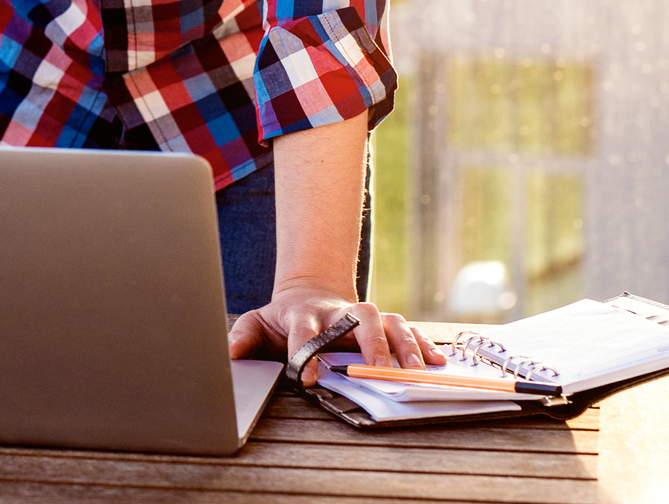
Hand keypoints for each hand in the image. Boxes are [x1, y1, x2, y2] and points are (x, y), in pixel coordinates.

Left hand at [226, 283, 444, 385]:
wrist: (310, 292)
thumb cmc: (283, 318)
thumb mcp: (257, 323)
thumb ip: (243, 337)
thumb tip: (231, 352)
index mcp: (304, 314)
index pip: (303, 331)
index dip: (302, 352)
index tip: (304, 377)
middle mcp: (339, 312)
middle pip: (358, 318)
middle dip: (370, 342)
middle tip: (377, 369)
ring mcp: (363, 315)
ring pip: (388, 321)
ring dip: (404, 344)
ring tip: (416, 370)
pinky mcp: (383, 322)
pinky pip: (408, 330)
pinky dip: (423, 344)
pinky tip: (437, 361)